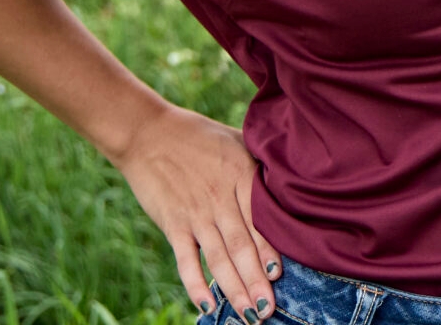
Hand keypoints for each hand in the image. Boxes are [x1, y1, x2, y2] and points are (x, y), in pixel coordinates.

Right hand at [110, 103, 282, 320]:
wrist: (149, 133)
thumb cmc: (198, 136)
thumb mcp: (237, 140)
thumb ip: (259, 162)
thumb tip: (291, 176)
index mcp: (241, 175)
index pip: (260, 220)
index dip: (270, 249)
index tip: (282, 275)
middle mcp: (220, 198)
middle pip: (242, 246)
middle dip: (256, 281)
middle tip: (269, 310)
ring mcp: (195, 213)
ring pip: (218, 258)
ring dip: (234, 288)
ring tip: (249, 315)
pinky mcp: (172, 223)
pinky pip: (186, 259)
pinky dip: (196, 284)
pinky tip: (208, 304)